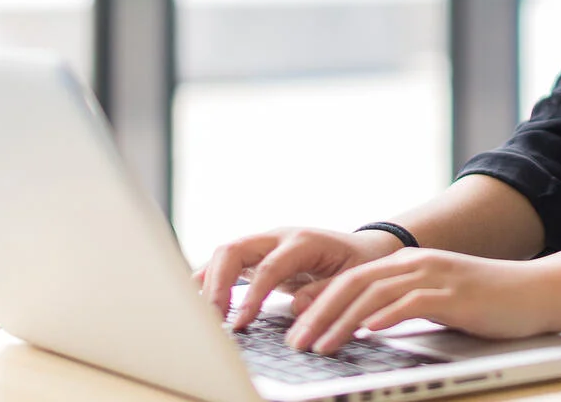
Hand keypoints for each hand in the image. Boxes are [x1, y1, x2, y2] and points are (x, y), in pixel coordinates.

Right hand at [193, 226, 401, 327]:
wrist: (363, 250)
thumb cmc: (357, 265)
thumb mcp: (352, 279)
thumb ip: (325, 292)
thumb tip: (296, 307)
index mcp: (303, 241)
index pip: (268, 267)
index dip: (251, 297)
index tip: (239, 324)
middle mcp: (278, 237)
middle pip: (234, 250)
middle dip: (217, 284)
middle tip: (212, 320)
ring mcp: (265, 243)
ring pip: (225, 253)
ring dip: (209, 282)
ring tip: (202, 316)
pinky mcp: (257, 256)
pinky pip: (226, 262)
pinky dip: (209, 279)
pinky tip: (197, 300)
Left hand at [283, 247, 556, 354]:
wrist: (536, 291)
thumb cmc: (488, 302)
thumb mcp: (437, 300)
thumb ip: (404, 306)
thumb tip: (365, 327)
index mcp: (408, 264)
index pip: (351, 279)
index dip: (319, 303)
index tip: (295, 329)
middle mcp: (416, 264)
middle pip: (354, 283)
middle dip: (320, 314)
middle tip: (296, 342)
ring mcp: (436, 276)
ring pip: (375, 293)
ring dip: (342, 321)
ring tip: (321, 346)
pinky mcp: (455, 294)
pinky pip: (413, 302)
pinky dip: (386, 316)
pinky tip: (368, 332)